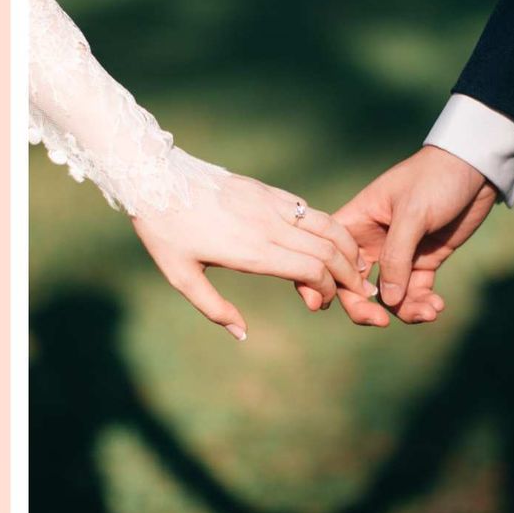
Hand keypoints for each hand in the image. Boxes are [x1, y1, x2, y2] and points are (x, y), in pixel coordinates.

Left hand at [132, 174, 373, 339]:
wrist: (156, 178)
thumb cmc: (165, 231)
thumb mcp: (181, 277)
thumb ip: (214, 308)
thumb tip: (242, 334)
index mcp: (252, 251)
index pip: (312, 269)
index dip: (327, 289)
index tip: (320, 303)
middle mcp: (269, 226)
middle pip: (328, 249)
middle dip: (349, 273)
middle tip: (357, 291)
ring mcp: (271, 204)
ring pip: (326, 224)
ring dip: (347, 247)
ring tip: (356, 266)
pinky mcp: (267, 190)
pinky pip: (308, 209)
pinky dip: (329, 227)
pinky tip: (330, 241)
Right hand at [298, 146, 496, 325]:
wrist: (475, 169)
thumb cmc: (435, 179)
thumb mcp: (412, 213)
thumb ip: (396, 256)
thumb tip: (387, 301)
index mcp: (356, 222)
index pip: (329, 256)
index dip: (322, 281)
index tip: (326, 305)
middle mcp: (371, 242)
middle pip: (353, 285)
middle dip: (364, 307)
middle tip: (381, 321)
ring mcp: (398, 254)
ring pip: (388, 295)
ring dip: (404, 310)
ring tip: (428, 312)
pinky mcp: (423, 261)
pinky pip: (415, 292)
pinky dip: (423, 303)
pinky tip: (437, 307)